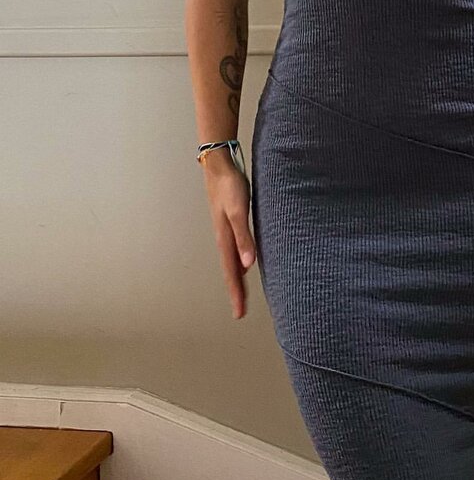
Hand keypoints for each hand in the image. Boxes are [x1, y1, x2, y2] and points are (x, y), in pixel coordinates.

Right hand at [201, 155, 256, 318]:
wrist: (219, 165)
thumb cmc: (230, 187)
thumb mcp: (239, 211)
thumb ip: (244, 237)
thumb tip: (248, 265)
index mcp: (225, 239)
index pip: (231, 274)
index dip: (236, 294)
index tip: (239, 314)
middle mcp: (225, 238)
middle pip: (231, 271)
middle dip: (235, 292)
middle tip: (240, 312)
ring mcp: (226, 230)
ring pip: (232, 261)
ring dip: (237, 279)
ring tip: (241, 294)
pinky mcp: (231, 222)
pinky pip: (235, 249)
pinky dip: (239, 261)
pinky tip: (244, 264)